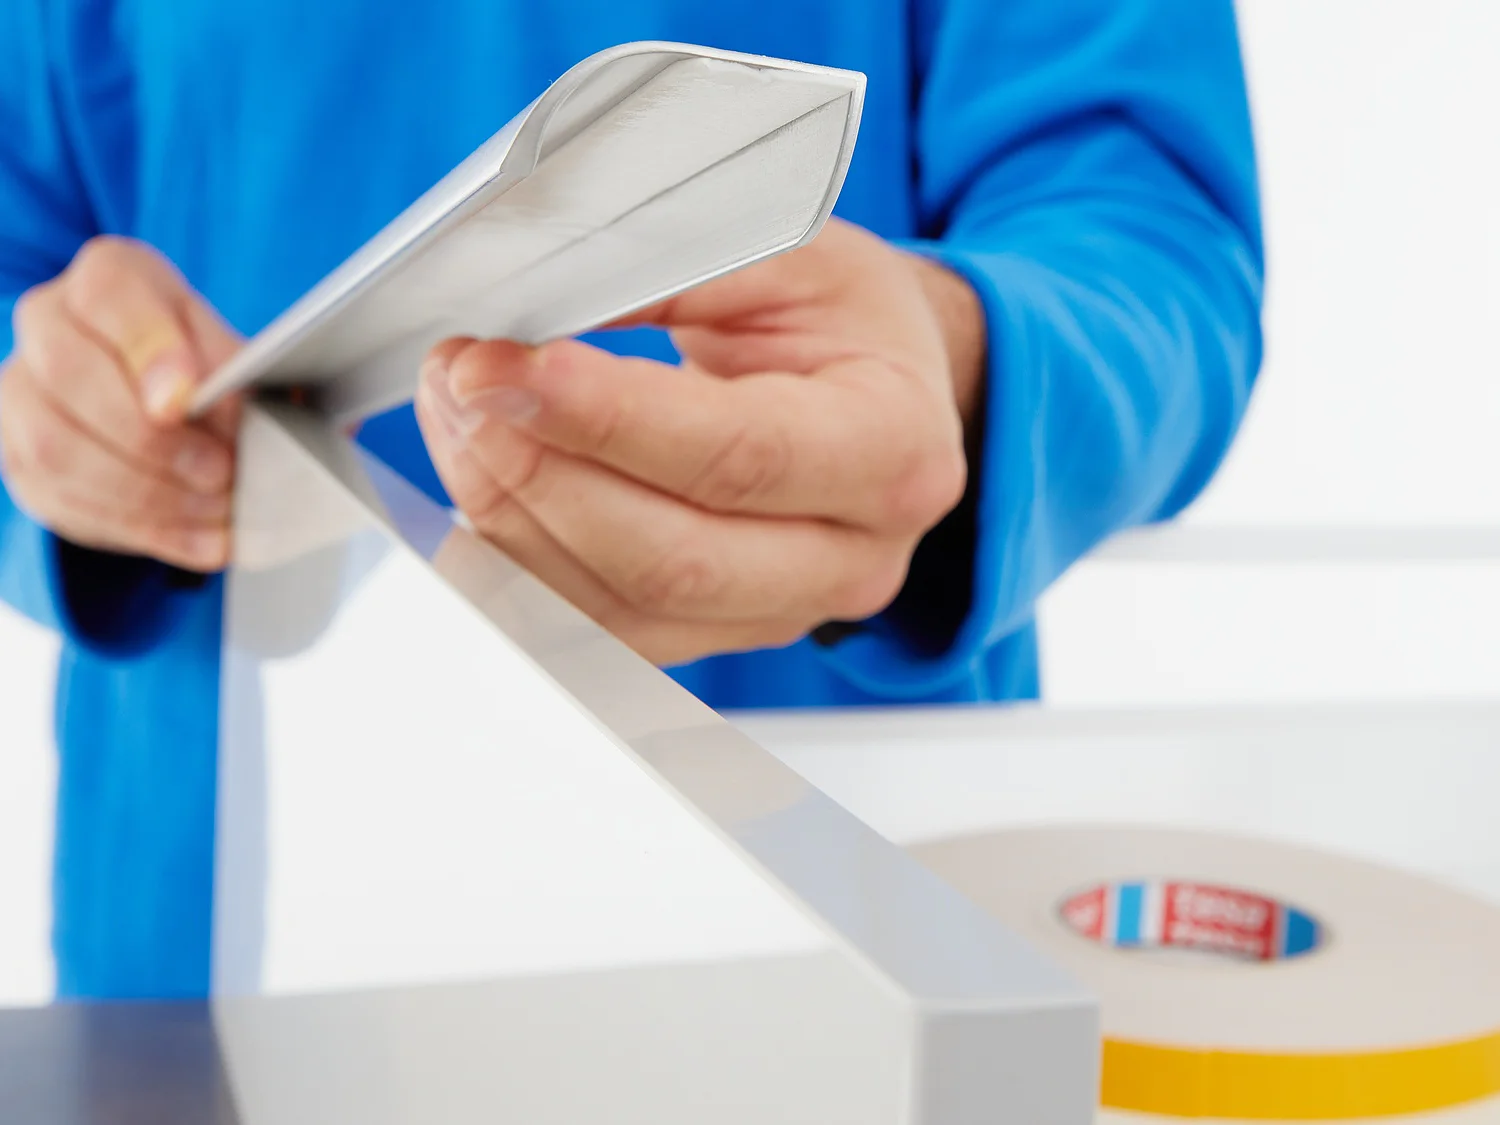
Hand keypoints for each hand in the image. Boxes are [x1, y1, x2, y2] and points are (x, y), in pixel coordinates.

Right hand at [1, 237, 242, 571]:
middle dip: (152, 438)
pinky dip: (144, 528)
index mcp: (110, 279)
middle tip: (222, 473)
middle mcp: (49, 322)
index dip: (149, 347)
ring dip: (149, 492)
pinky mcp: (20, 460)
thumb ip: (249, 375)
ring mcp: (21, 391)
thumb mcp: (236, 356)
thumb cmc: (206, 368)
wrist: (154, 402)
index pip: (110, 294)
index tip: (185, 399)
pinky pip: (64, 499)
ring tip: (220, 514)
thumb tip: (285, 410)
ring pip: (58, 445)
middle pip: (71, 373)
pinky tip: (202, 542)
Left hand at [415, 218, 983, 664]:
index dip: (604, 420)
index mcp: (893, 450)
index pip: (738, 456)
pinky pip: (598, 635)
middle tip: (460, 385)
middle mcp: (850, 558)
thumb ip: (673, 271)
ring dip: (511, 521)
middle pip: (673, 561)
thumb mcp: (792, 254)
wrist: (886, 388)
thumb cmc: (844, 319)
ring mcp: (783, 614)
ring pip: (620, 614)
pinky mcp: (718, 636)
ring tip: (459, 421)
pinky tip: (481, 493)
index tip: (498, 368)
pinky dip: (520, 570)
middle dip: (538, 476)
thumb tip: (536, 300)